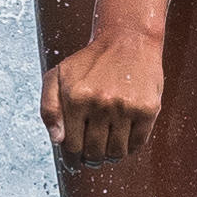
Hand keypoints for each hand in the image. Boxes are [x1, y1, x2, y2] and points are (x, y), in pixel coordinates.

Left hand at [42, 37, 164, 167]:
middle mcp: (100, 103)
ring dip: (112, 155)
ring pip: (116, 152)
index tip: (77, 154)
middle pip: (94, 152)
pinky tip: (125, 136)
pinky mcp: (147, 109)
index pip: (72, 146)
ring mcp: (126, 107)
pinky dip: (131, 146)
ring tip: (109, 146)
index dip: (73, 154)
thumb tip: (56, 140)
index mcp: (76, 97)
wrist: (128, 39)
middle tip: (94, 152)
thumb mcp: (58, 76)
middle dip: (92, 157)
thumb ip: (49, 108)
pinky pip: (138, 143)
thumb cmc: (90, 61)